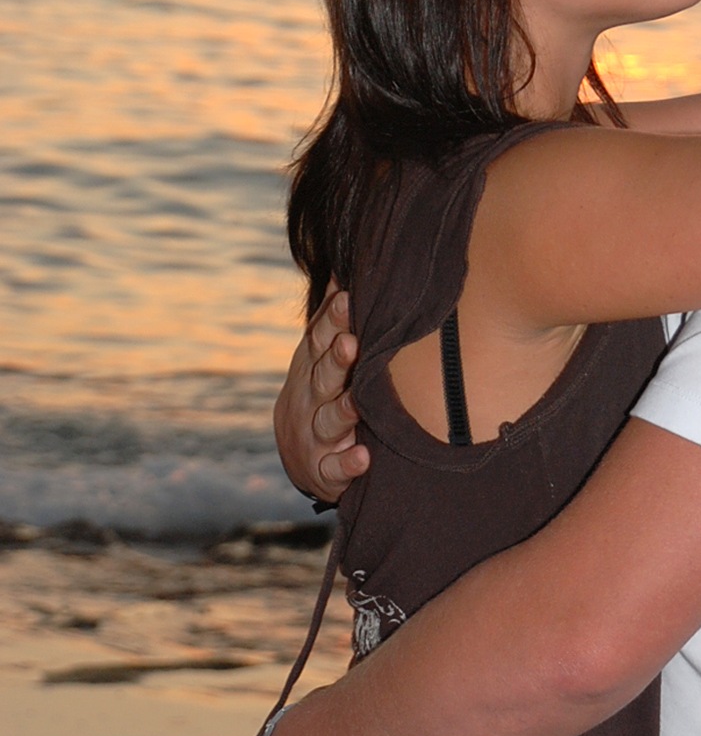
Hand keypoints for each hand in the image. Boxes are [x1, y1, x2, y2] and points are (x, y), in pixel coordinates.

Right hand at [274, 284, 370, 502]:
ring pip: (328, 421)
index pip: (319, 339)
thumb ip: (333, 318)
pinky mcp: (324, 470)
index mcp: (312, 366)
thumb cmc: (322, 391)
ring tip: (356, 402)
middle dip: (337, 360)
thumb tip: (345, 265)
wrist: (302, 456)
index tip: (350, 297)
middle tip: (351, 342)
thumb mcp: (321, 355)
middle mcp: (310, 399)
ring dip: (342, 411)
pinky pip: (336, 469)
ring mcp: (315, 435)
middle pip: (323, 376)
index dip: (333, 320)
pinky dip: (348, 464)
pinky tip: (363, 458)